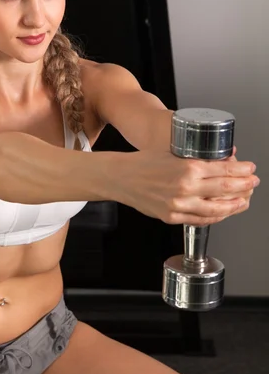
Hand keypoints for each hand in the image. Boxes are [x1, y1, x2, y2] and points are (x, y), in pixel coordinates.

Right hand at [121, 147, 258, 225]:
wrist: (121, 177)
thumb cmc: (144, 162)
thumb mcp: (173, 153)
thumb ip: (197, 159)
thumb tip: (222, 160)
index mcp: (187, 168)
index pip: (225, 170)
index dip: (242, 170)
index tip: (251, 169)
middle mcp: (185, 188)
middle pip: (225, 189)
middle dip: (244, 186)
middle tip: (253, 183)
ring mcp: (179, 205)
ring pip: (217, 208)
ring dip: (234, 205)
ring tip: (244, 200)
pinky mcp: (172, 216)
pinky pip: (200, 220)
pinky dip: (215, 216)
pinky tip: (223, 212)